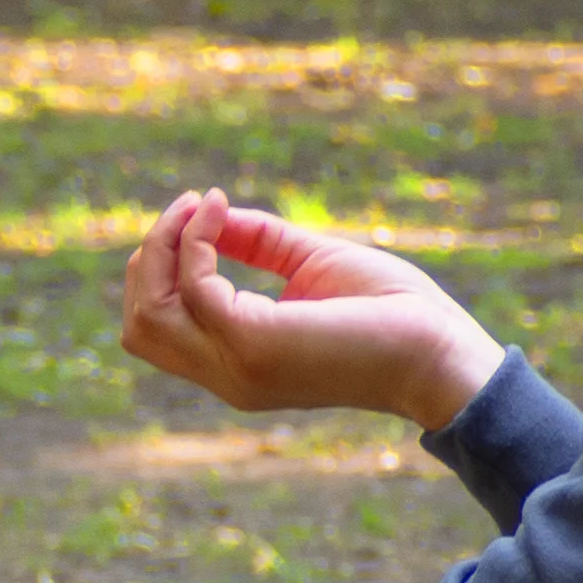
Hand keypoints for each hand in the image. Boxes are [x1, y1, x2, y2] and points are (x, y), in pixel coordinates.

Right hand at [118, 189, 505, 429]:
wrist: (445, 353)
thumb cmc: (396, 314)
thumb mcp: (312, 264)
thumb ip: (259, 243)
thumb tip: (209, 213)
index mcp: (237, 365)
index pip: (155, 329)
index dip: (161, 267)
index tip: (200, 211)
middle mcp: (227, 376)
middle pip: (137, 325)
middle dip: (150, 256)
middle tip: (191, 206)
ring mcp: (236, 365)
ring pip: (148, 312)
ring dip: (161, 247)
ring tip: (198, 206)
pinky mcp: (255, 343)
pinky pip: (194, 285)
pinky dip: (196, 240)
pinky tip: (219, 211)